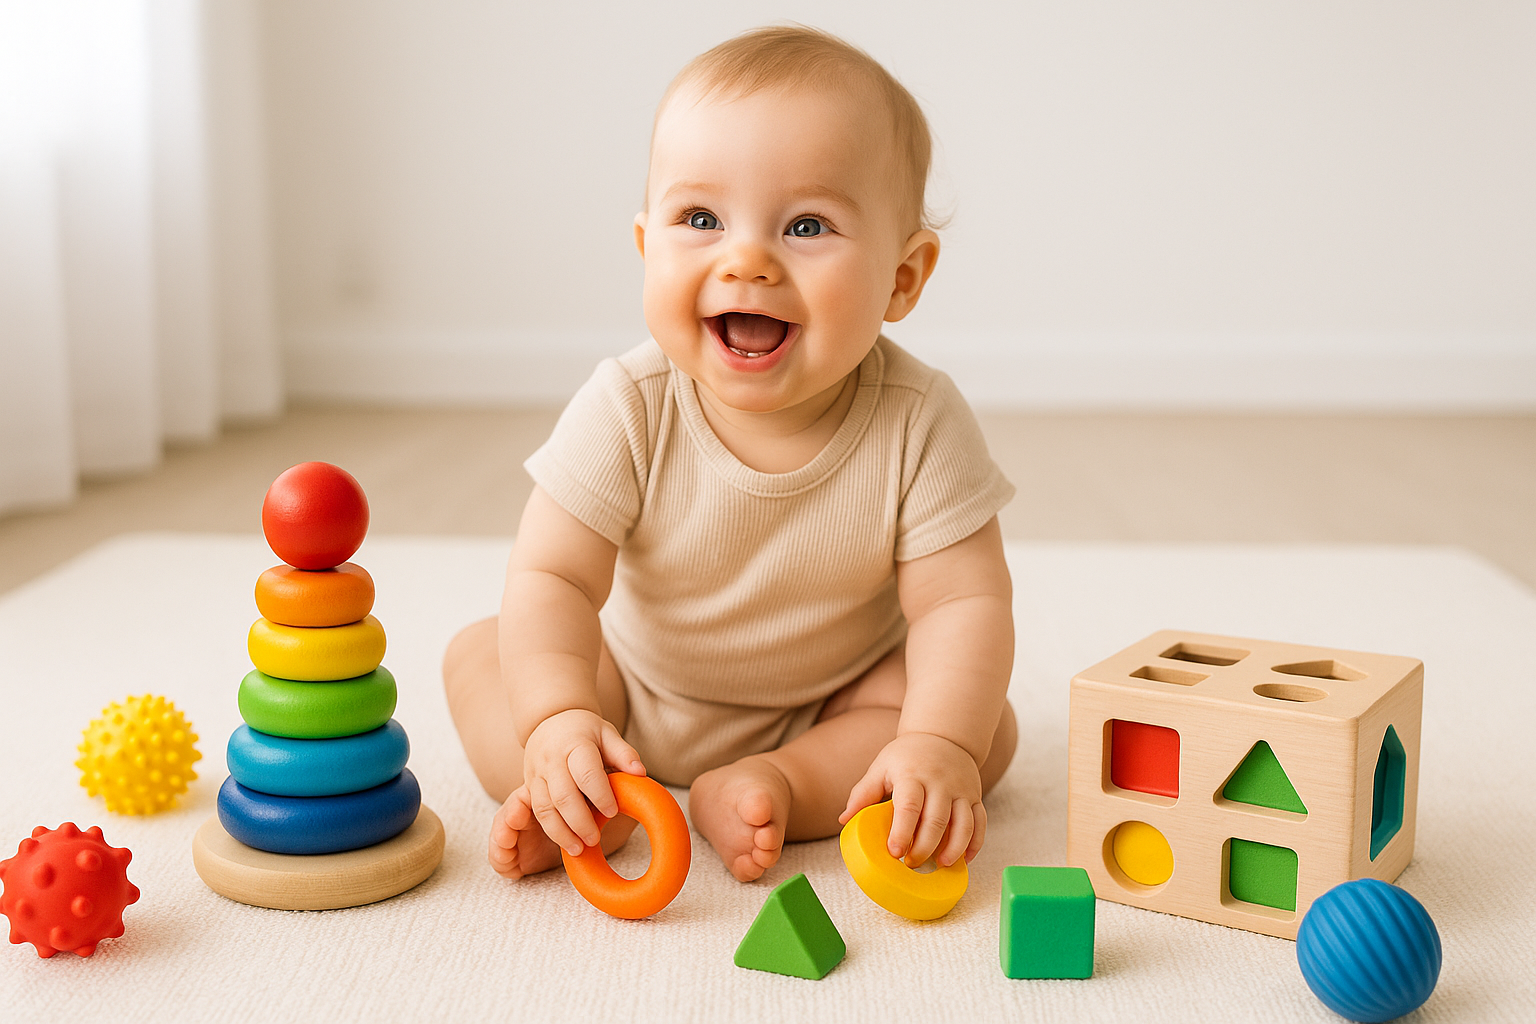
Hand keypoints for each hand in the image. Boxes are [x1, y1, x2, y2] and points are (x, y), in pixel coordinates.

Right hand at [522, 708, 643, 856]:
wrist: (551, 720)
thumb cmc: (586, 730)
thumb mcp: (607, 733)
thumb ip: (623, 753)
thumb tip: (641, 773)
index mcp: (575, 744)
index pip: (587, 773)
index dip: (600, 794)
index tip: (613, 811)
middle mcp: (552, 759)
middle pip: (563, 795)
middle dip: (579, 822)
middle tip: (595, 840)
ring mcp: (537, 773)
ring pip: (545, 808)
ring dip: (561, 832)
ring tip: (579, 850)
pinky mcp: (528, 785)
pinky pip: (537, 811)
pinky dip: (551, 830)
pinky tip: (566, 842)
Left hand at [838, 732, 985, 867]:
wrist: (943, 735)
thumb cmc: (907, 756)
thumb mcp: (881, 767)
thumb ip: (863, 793)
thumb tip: (843, 820)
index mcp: (912, 775)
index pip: (909, 806)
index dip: (902, 831)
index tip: (894, 852)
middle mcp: (940, 782)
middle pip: (936, 820)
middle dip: (924, 847)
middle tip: (910, 863)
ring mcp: (961, 790)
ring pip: (963, 824)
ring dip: (953, 849)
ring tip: (940, 865)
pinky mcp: (975, 797)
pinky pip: (980, 823)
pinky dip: (974, 844)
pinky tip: (963, 859)